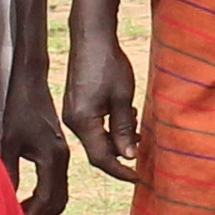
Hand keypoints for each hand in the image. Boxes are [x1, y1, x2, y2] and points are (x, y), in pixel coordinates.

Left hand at [1, 58, 72, 214]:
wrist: (30, 82)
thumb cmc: (17, 107)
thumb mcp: (8, 140)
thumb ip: (8, 170)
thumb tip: (4, 199)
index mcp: (53, 158)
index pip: (47, 200)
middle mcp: (62, 158)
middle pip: (58, 202)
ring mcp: (61, 155)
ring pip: (59, 194)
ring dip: (43, 211)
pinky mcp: (56, 151)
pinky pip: (55, 183)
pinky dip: (43, 198)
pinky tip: (26, 201)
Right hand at [61, 29, 139, 182]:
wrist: (91, 37)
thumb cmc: (108, 64)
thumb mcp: (122, 99)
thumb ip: (124, 130)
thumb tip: (128, 156)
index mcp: (83, 122)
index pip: (101, 158)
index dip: (120, 171)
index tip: (138, 176)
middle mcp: (72, 122)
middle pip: (97, 150)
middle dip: (121, 153)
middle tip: (143, 146)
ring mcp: (71, 114)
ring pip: (96, 138)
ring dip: (116, 138)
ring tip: (136, 122)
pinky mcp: (75, 106)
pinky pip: (93, 126)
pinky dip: (109, 127)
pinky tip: (124, 114)